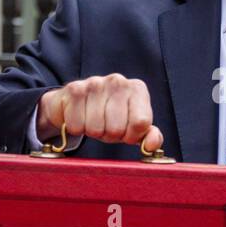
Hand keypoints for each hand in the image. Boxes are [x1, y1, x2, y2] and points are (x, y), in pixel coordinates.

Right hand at [37, 75, 163, 152]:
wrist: (76, 103)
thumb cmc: (110, 117)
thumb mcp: (133, 127)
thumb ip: (150, 136)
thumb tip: (151, 145)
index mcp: (137, 89)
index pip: (141, 123)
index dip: (131, 135)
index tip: (126, 132)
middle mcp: (118, 81)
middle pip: (117, 129)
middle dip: (110, 135)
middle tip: (106, 126)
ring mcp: (96, 83)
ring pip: (96, 129)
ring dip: (93, 132)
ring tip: (93, 121)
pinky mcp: (75, 89)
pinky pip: (77, 126)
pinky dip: (77, 129)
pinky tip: (80, 117)